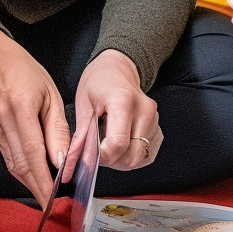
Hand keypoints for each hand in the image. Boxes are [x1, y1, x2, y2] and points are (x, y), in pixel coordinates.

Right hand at [0, 27, 69, 200]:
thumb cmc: (30, 76)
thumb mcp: (52, 97)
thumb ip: (57, 130)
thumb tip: (63, 161)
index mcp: (22, 108)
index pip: (33, 152)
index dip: (43, 180)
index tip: (54, 198)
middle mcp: (5, 122)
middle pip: (22, 165)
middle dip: (39, 190)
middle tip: (55, 207)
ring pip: (15, 167)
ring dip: (32, 185)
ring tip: (50, 198)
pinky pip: (12, 161)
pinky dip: (26, 174)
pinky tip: (38, 181)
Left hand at [71, 49, 162, 170]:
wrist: (116, 70)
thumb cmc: (98, 84)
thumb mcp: (83, 105)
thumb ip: (81, 136)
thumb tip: (75, 161)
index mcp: (123, 101)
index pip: (117, 144)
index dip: (102, 157)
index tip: (91, 155)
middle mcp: (144, 111)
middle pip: (131, 156)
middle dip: (111, 161)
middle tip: (98, 151)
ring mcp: (154, 120)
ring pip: (139, 159)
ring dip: (121, 161)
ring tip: (108, 146)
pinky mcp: (158, 129)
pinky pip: (146, 155)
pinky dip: (132, 157)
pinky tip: (121, 146)